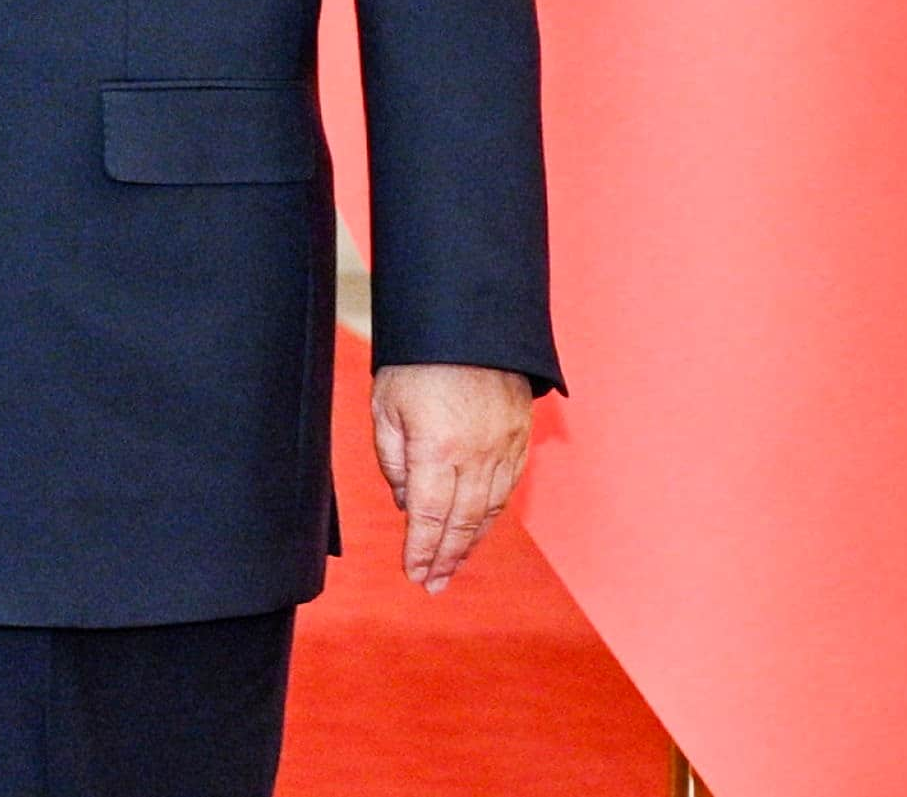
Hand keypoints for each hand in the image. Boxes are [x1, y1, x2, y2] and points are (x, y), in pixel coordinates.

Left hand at [371, 362, 533, 592]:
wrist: (468, 322)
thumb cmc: (417, 361)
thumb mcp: (386, 406)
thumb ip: (392, 458)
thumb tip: (403, 501)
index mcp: (438, 448)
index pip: (429, 515)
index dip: (421, 549)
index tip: (414, 574)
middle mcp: (476, 455)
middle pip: (462, 522)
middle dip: (445, 558)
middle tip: (432, 585)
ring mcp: (503, 449)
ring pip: (488, 511)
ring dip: (469, 544)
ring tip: (451, 567)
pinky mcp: (520, 439)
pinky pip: (507, 489)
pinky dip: (491, 515)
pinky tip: (478, 530)